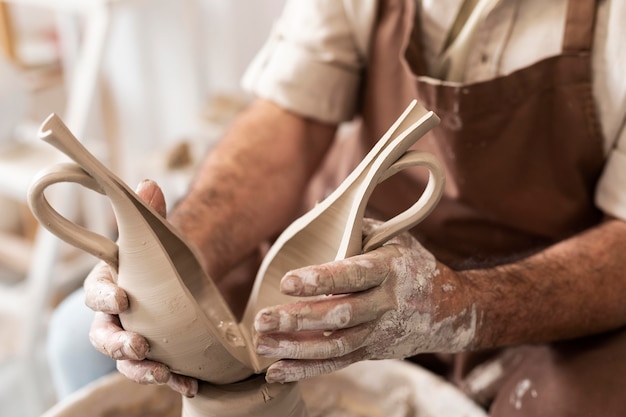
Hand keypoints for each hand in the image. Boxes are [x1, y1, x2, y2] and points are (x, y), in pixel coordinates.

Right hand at [84, 180, 197, 396]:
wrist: (178, 276)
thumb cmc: (160, 256)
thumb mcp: (157, 234)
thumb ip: (150, 213)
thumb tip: (149, 184)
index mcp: (109, 284)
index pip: (95, 292)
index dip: (104, 297)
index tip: (122, 298)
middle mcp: (114, 316)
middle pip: (104, 336)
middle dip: (118, 344)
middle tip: (139, 346)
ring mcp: (133, 337)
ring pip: (126, 361)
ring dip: (142, 369)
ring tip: (164, 372)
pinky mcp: (156, 353)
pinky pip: (157, 370)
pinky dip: (172, 378)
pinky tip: (190, 383)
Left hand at [254, 219, 477, 382]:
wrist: (450, 309)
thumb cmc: (411, 265)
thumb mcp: (393, 238)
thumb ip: (356, 225)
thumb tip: (317, 207)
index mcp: (389, 268)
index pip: (353, 274)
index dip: (321, 279)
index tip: (287, 281)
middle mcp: (385, 302)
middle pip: (340, 315)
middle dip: (299, 319)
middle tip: (262, 320)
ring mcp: (380, 331)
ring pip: (336, 345)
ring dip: (296, 348)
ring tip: (262, 344)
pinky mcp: (373, 351)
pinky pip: (338, 363)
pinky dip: (306, 370)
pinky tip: (277, 371)